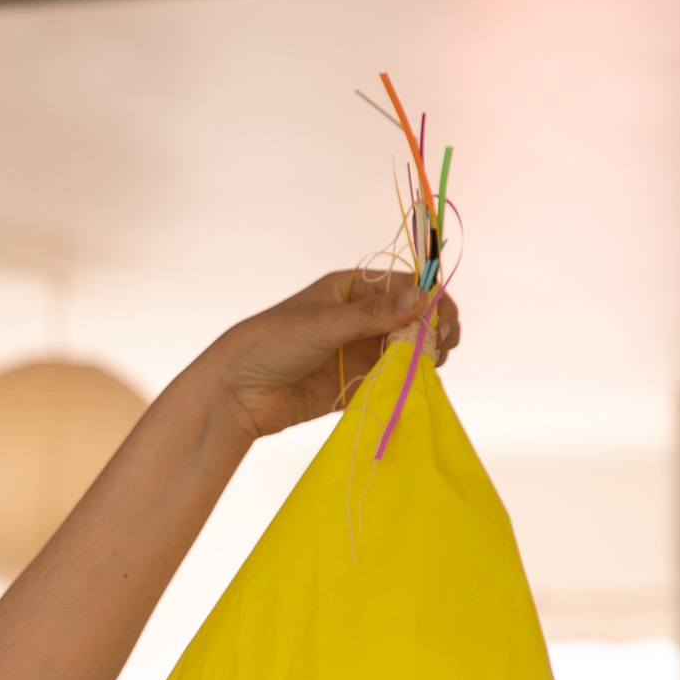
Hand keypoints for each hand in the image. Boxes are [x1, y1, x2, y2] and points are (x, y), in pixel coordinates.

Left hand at [196, 269, 461, 442]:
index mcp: (352, 289)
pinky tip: (416, 384)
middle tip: (443, 345)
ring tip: (429, 365)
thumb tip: (422, 298)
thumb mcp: (322, 324)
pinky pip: (395, 379)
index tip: (443, 319)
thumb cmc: (270, 344)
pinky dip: (410, 381)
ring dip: (427, 356)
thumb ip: (372, 316)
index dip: (431, 299)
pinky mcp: (360, 383)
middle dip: (435, 328)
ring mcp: (362, 351)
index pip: (406, 286)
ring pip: (411, 349)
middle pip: (416, 318)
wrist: (236, 393)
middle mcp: (362, 318)